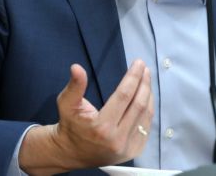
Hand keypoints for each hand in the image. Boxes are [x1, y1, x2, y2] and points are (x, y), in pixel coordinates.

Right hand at [19, 60, 153, 174]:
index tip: (139, 63)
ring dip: (148, 94)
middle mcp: (118, 139)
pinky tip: (146, 96)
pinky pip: (147, 125)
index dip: (133, 77)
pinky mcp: (135, 151)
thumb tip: (76, 67)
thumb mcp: (67, 104)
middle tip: (145, 68)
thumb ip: (74, 86)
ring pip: (145, 115)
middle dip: (144, 83)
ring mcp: (128, 147)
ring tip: (146, 79)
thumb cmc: (70, 125)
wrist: (72, 154)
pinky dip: (148, 108)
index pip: (124, 96)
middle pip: (138, 104)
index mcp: (102, 127)